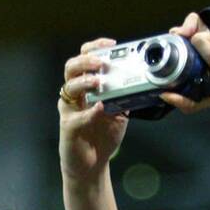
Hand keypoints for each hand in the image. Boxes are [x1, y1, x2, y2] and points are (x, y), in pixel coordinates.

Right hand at [58, 38, 128, 183]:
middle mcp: (75, 96)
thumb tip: (142, 82)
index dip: (95, 48)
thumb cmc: (103, 137)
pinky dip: (90, 111)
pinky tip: (101, 108)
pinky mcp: (68, 127)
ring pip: (69, 87)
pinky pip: (77, 116)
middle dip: (86, 60)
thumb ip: (125, 97)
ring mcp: (69, 110)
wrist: (93, 165)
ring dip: (85, 81)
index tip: (111, 45)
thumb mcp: (119, 113)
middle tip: (101, 62)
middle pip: (71, 67)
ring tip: (98, 81)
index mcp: (86, 88)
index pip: (85, 59)